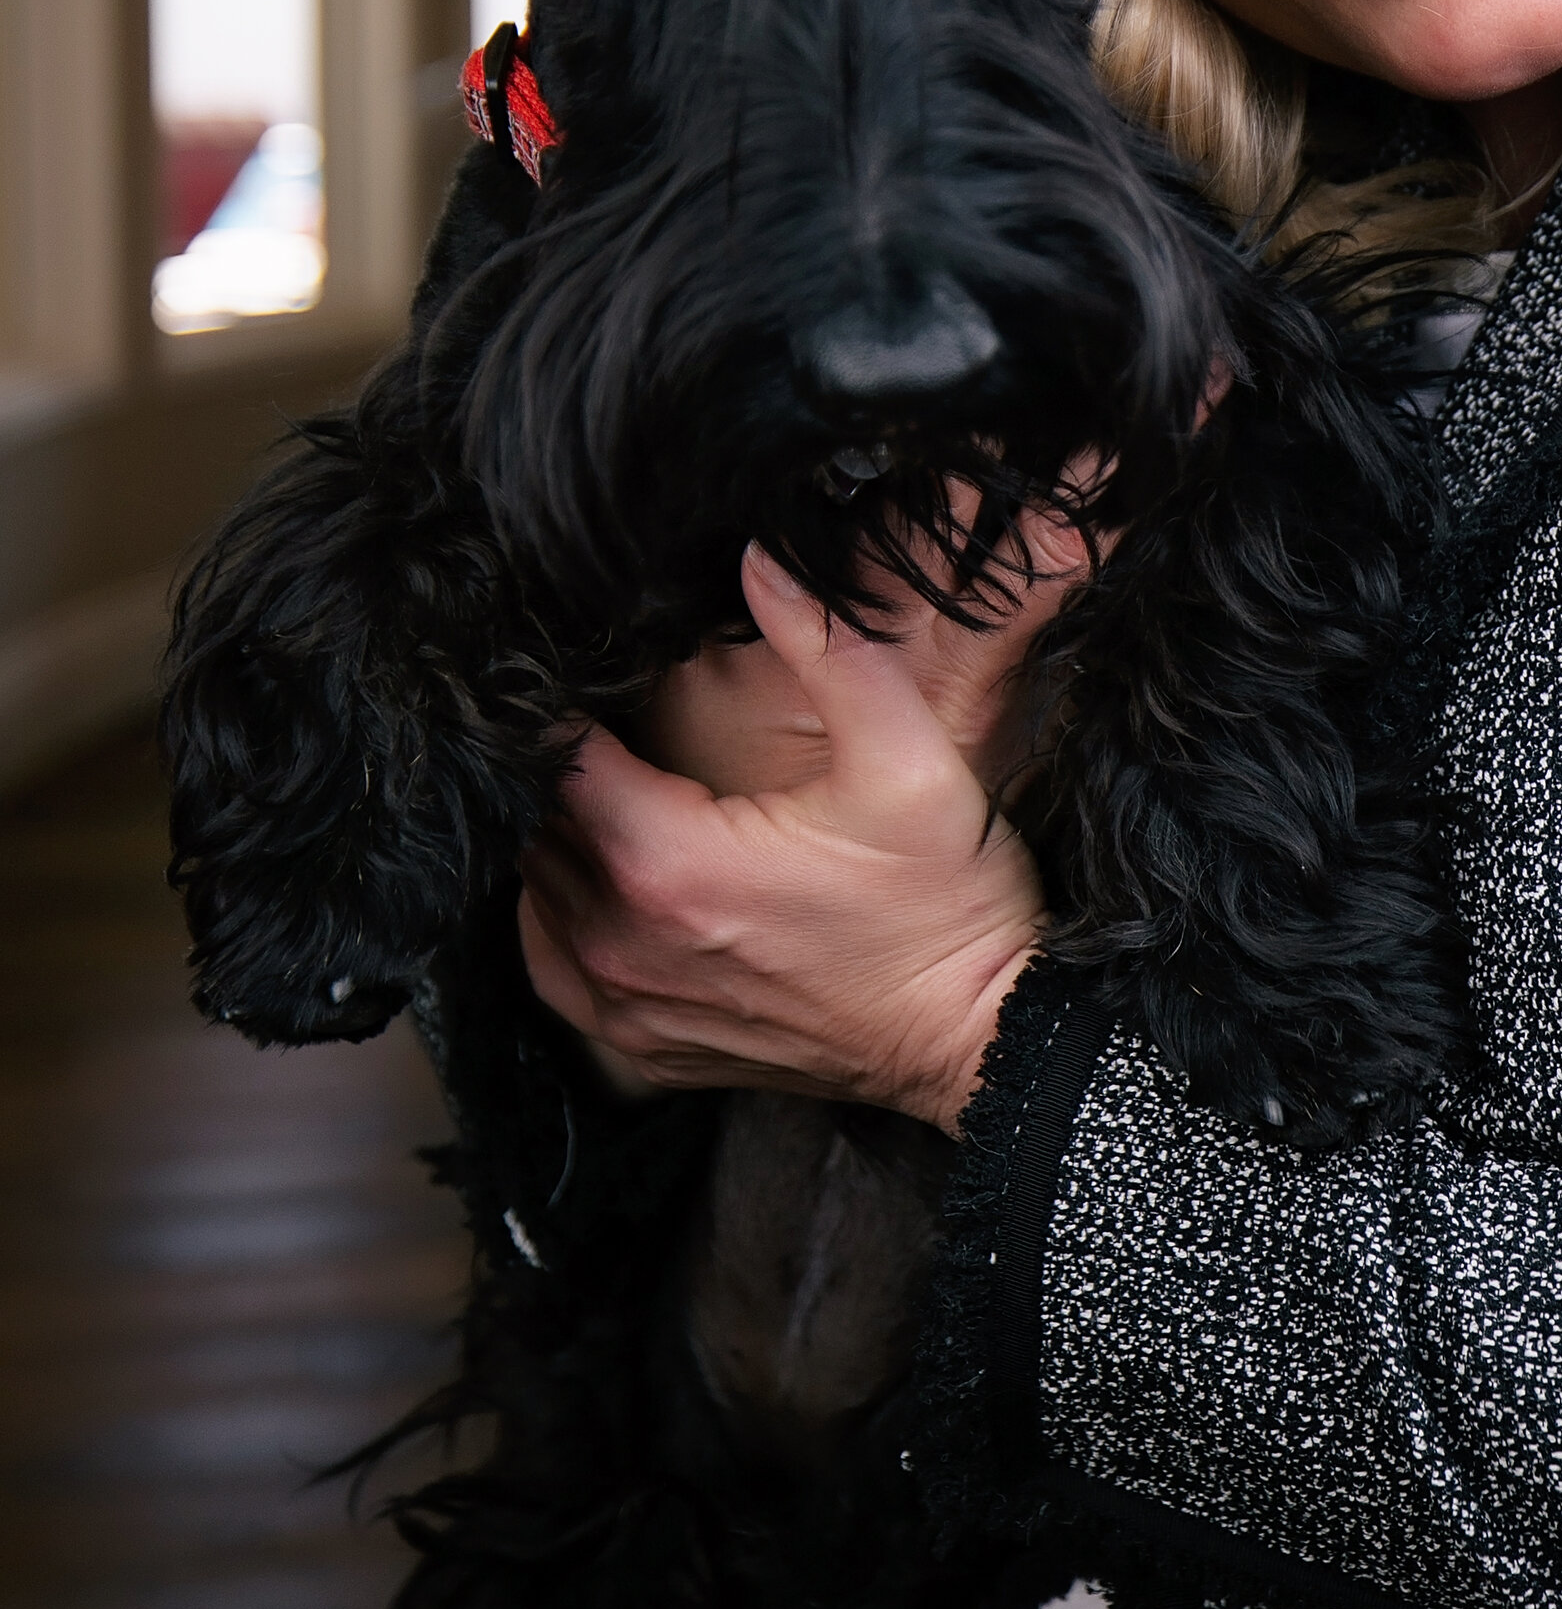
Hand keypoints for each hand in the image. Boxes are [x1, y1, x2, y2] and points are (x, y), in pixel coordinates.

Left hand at [518, 523, 1086, 1130]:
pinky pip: (553, 969)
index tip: (609, 671)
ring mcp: (628, 1007)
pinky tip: (611, 882)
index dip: (571, 702)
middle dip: (569, 767)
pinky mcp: (645, 1050)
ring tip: (622, 792)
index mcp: (669, 862)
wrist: (980, 1035)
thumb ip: (829, 649)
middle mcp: (624, 942)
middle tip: (626, 723)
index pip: (557, 756)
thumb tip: (760, 558)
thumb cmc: (947, 904)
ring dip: (562, 839)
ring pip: (534, 892)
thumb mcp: (909, 757)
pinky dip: (561, 919)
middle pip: (539, 823)